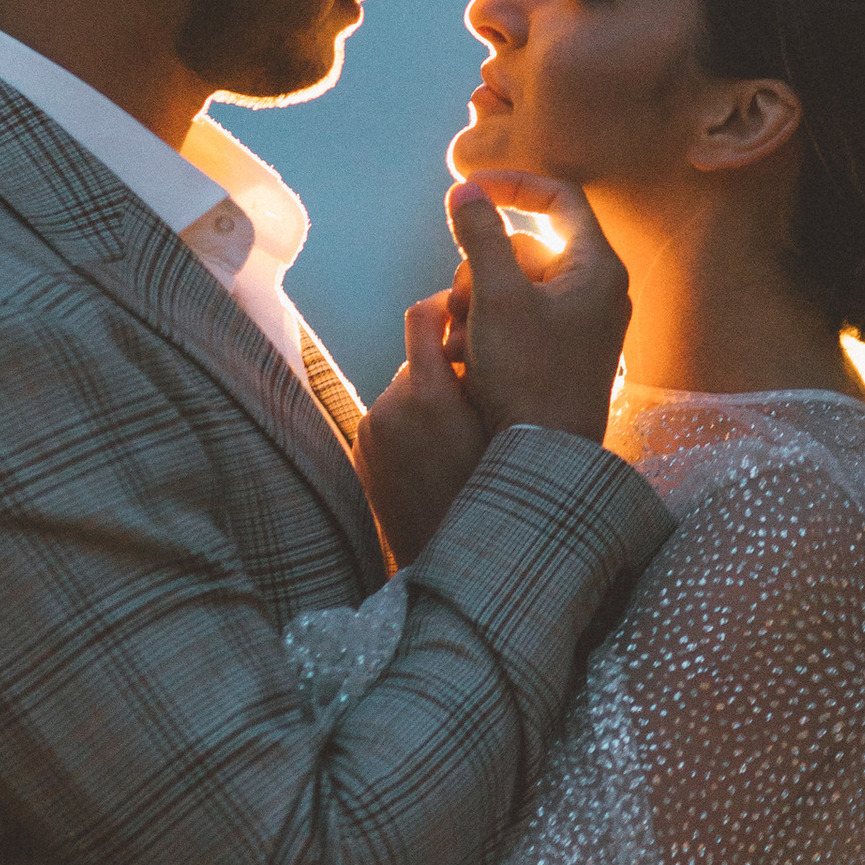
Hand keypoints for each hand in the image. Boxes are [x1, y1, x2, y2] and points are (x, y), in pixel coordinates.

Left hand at [355, 293, 488, 567]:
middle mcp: (389, 406)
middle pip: (416, 361)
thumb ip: (483, 375)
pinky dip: (411, 428)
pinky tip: (437, 455)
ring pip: (403, 394)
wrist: (453, 560)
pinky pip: (389, 424)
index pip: (421, 317)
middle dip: (444, 368)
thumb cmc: (494, 491)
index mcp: (427, 392)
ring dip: (428, 401)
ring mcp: (371, 432)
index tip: (464, 310)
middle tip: (478, 386)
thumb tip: (477, 336)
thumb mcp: (501, 425)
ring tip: (460, 432)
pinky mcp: (363, 455)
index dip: (443, 304)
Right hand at [446, 175, 630, 445]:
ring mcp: (579, 325)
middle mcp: (596, 291)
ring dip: (477, 303)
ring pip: (513, 286)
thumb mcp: (497, 296)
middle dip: (481, 268)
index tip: (468, 189)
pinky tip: (471, 361)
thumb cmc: (528, 377)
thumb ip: (481, 235)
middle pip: (526, 246)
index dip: (512, 185)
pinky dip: (489, 330)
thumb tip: (466, 190)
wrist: (543, 460)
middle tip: (462, 302)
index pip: (559, 198)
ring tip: (464, 342)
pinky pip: (517, 320)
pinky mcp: (560, 354)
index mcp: (597, 268)